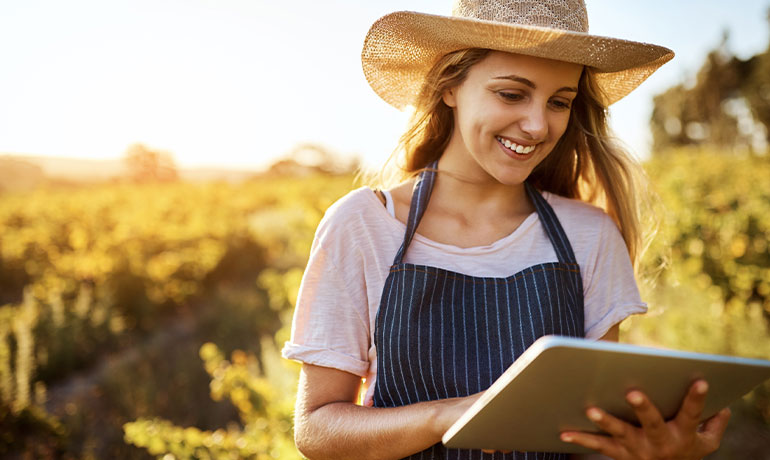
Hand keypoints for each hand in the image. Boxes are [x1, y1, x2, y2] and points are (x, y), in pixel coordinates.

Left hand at [559, 380, 730, 458]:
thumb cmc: (686, 452)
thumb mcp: (707, 442)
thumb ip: (714, 422)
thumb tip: (723, 403)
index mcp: (683, 434)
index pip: (692, 413)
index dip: (697, 398)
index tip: (700, 381)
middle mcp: (660, 442)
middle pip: (652, 423)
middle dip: (643, 408)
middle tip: (633, 392)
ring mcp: (638, 448)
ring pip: (620, 434)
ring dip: (605, 421)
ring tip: (590, 408)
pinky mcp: (619, 453)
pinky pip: (598, 445)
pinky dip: (581, 438)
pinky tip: (563, 431)